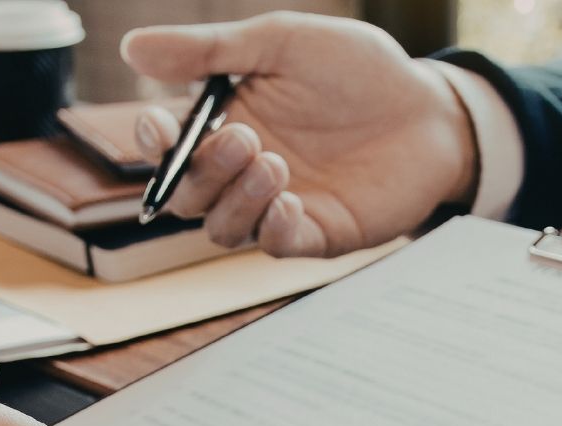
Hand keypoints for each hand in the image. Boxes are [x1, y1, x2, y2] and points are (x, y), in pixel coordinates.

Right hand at [121, 13, 477, 256]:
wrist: (429, 108)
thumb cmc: (358, 71)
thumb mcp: (281, 43)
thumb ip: (211, 50)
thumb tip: (132, 47)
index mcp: (225, 123)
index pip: (167, 147)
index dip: (153, 142)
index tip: (160, 126)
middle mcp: (242, 172)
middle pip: (187, 195)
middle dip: (202, 171)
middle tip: (243, 139)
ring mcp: (277, 206)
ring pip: (222, 227)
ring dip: (235, 199)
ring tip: (275, 162)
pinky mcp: (317, 234)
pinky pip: (274, 246)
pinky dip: (271, 227)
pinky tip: (290, 200)